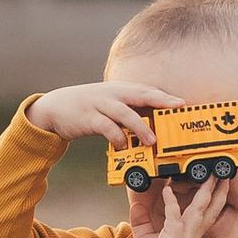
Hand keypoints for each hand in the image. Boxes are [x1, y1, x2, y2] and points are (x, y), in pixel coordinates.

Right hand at [27, 77, 171, 149]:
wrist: (55, 107)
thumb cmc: (89, 107)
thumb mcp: (110, 103)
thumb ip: (129, 110)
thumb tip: (153, 122)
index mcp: (120, 90)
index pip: (147, 90)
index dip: (165, 96)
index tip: (182, 103)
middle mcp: (112, 94)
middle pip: (140, 95)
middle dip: (160, 101)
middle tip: (177, 108)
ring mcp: (100, 105)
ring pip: (124, 113)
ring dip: (140, 127)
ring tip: (152, 140)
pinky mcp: (88, 118)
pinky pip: (106, 127)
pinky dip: (117, 137)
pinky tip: (123, 147)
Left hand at [129, 169, 231, 237]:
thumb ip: (143, 221)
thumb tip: (138, 205)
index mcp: (190, 233)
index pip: (207, 211)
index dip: (214, 196)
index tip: (219, 182)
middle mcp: (192, 233)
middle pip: (211, 207)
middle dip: (219, 189)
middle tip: (223, 172)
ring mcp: (184, 236)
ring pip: (199, 208)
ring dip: (205, 190)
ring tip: (209, 174)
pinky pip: (174, 216)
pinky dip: (170, 202)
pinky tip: (166, 189)